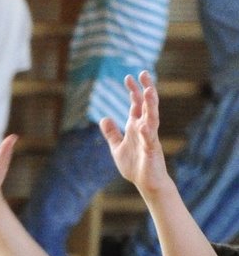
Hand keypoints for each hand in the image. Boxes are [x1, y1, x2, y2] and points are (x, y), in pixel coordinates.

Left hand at [101, 72, 170, 194]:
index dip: (133, 91)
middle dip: (145, 89)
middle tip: (144, 73)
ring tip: (149, 90)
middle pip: (146, 105)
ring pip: (152, 117)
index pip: (136, 104)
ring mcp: (150, 137)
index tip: (128, 77)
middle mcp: (144, 128)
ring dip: (151, 104)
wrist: (146, 182)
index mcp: (136, 126)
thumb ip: (112, 133)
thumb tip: (104, 118)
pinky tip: (143, 124)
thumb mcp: (117, 147)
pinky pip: (150, 138)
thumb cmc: (135, 165)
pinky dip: (146, 131)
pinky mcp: (152, 149)